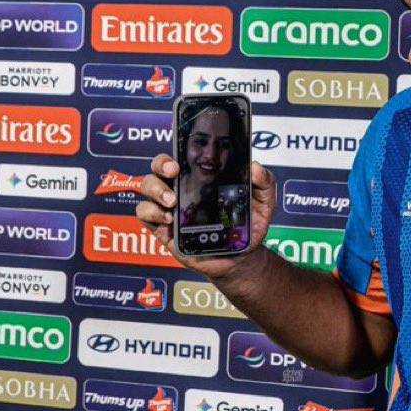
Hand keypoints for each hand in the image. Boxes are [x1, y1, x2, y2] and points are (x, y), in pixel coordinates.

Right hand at [136, 153, 276, 280]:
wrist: (241, 258)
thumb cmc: (247, 226)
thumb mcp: (263, 203)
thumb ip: (265, 183)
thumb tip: (255, 168)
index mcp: (201, 178)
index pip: (180, 156)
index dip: (174, 151)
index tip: (181, 158)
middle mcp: (181, 189)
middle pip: (157, 168)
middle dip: (160, 165)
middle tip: (174, 173)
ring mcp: (170, 209)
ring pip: (147, 188)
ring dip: (155, 191)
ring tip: (173, 202)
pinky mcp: (164, 230)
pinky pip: (145, 215)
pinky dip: (152, 213)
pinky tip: (169, 219)